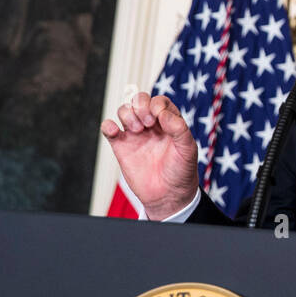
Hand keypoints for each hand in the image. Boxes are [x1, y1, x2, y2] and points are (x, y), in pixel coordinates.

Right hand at [100, 92, 198, 219]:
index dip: (157, 104)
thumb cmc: (181, 171)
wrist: (168, 195)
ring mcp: (135, 134)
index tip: (160, 118)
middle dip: (140, 105)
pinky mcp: (122, 146)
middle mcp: (151, 125)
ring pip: (124, 111)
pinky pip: (109, 129)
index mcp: (169, 122)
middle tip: (147, 122)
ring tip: (137, 130)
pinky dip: (108, 125)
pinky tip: (115, 131)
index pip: (159, 101)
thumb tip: (163, 113)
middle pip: (139, 100)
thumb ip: (179, 128)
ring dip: (127, 114)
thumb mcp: (188, 149)